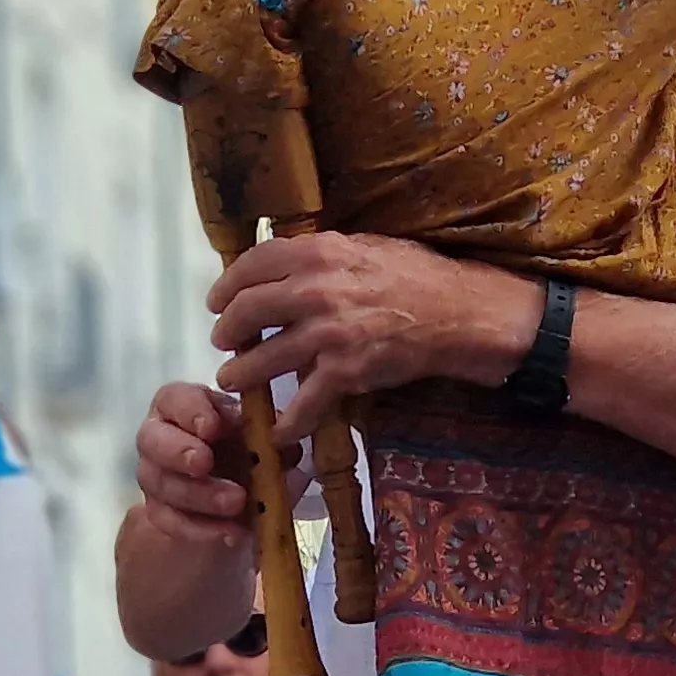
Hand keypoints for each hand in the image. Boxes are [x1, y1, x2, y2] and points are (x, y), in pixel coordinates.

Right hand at [131, 383, 255, 550]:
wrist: (236, 500)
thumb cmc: (246, 452)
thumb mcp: (262, 440)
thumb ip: (270, 438)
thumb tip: (287, 447)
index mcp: (184, 406)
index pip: (174, 399)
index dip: (190, 411)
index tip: (213, 427)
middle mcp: (160, 437)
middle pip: (152, 439)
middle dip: (179, 451)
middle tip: (205, 462)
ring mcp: (155, 476)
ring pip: (162, 484)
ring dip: (201, 495)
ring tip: (237, 502)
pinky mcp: (160, 513)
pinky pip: (171, 522)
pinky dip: (203, 530)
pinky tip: (232, 533)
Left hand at [209, 234, 539, 441]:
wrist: (458, 313)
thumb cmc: (416, 275)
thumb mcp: (364, 245)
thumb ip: (321, 254)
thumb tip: (284, 262)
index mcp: (318, 252)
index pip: (252, 265)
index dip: (226, 285)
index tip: (217, 301)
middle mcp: (315, 289)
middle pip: (247, 310)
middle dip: (226, 330)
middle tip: (222, 341)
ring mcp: (327, 333)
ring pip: (263, 358)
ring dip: (241, 374)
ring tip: (233, 380)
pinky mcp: (344, 371)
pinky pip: (303, 402)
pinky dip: (286, 421)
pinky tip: (277, 429)